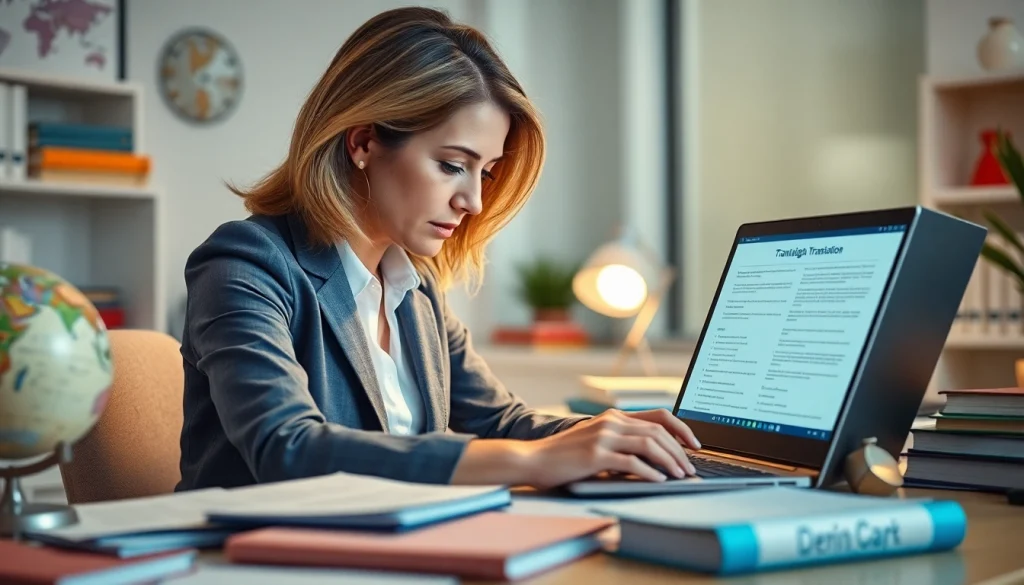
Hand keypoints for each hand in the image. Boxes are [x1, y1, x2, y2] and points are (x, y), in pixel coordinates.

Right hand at [521, 409, 701, 489]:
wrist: (534, 459)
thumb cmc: (565, 456)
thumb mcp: (596, 441)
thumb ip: (621, 442)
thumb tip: (654, 457)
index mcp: (614, 416)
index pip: (659, 416)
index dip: (682, 429)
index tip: (695, 445)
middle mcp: (611, 422)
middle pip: (659, 431)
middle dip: (680, 451)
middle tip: (690, 468)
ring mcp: (603, 436)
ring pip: (649, 444)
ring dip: (670, 461)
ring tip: (681, 476)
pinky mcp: (596, 454)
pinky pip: (632, 461)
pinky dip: (650, 471)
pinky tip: (659, 481)